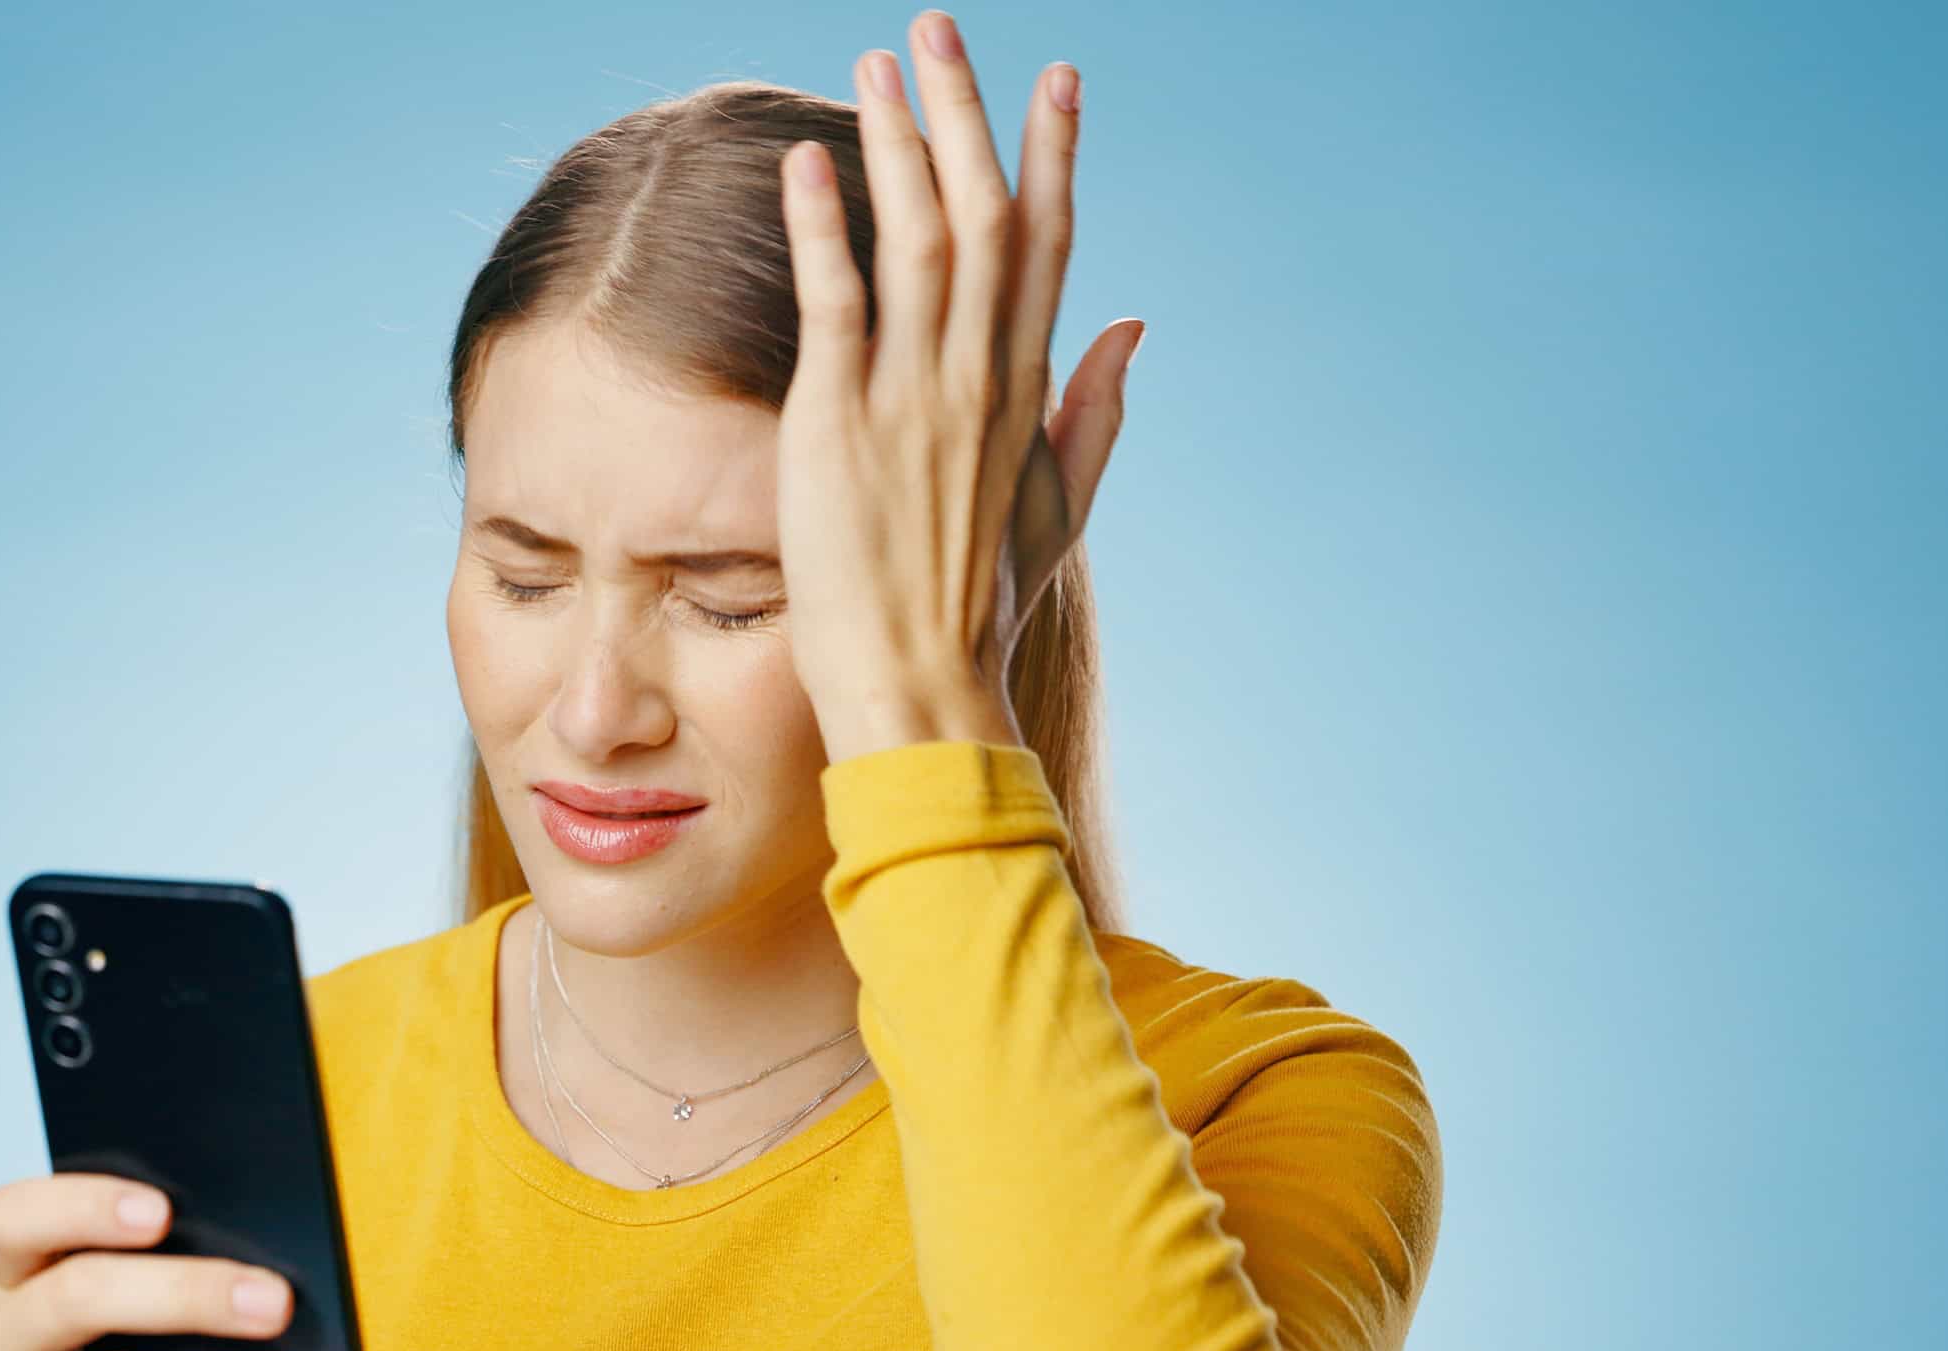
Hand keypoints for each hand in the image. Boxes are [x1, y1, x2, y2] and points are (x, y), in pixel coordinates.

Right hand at [0, 1175, 309, 1350]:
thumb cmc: (115, 1348)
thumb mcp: (116, 1301)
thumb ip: (155, 1267)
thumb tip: (253, 1264)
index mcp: (17, 1272)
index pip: (16, 1219)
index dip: (83, 1206)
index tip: (162, 1212)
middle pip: (75, 1296)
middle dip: (186, 1294)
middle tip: (274, 1302)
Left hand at [776, 9, 1142, 752]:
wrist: (926, 687)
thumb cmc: (980, 609)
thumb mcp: (1058, 507)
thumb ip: (1095, 413)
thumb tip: (1135, 329)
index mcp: (1025, 390)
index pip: (1048, 245)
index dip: (1053, 154)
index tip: (1055, 77)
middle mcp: (978, 377)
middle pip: (985, 213)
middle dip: (965, 111)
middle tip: (940, 27)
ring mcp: (912, 396)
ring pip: (917, 237)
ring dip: (897, 141)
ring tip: (876, 61)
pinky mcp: (839, 422)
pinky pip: (835, 304)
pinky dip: (825, 228)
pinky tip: (812, 162)